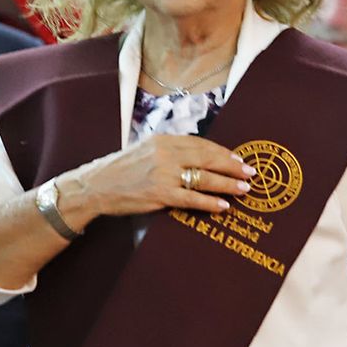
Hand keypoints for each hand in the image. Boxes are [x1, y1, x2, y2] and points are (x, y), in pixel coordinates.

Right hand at [65, 135, 254, 224]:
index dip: (223, 153)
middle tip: (250, 173)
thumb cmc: (122, 169)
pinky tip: (222, 206)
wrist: (96, 185)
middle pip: (208, 158)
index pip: (202, 144)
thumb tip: (200, 158)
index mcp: (164, 139)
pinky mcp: (160, 194)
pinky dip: (209, 202)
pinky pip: (192, 198)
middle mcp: (166, 153)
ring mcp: (164, 173)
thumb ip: (171, 151)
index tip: (239, 159)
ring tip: (243, 189)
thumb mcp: (146, 150)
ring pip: (204, 178)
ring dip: (227, 184)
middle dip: (232, 166)